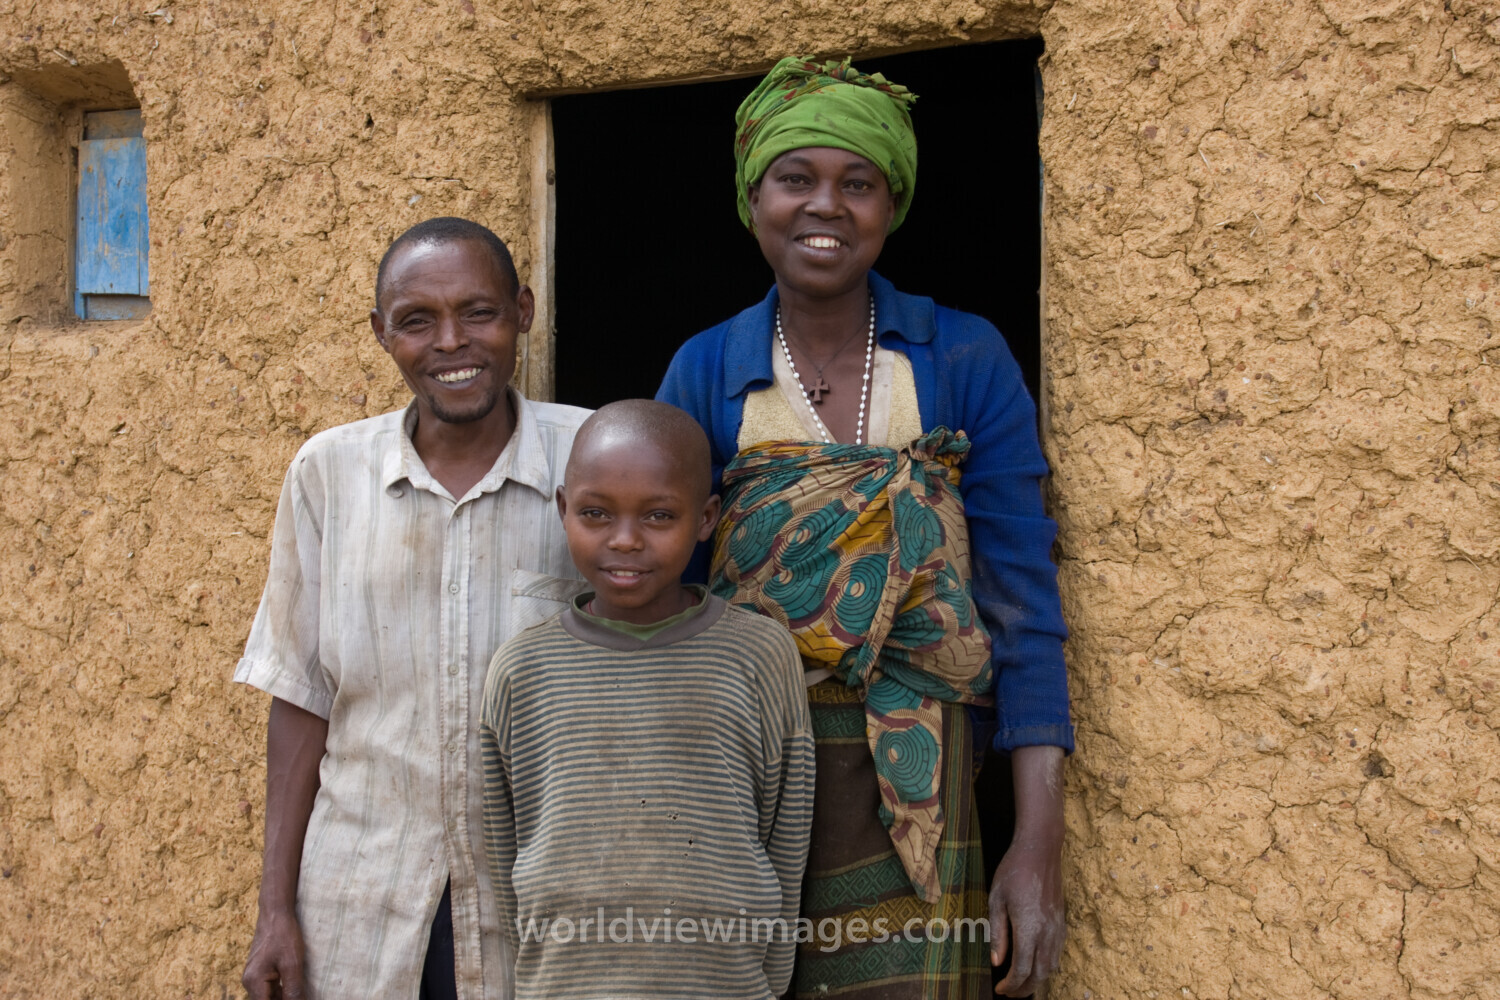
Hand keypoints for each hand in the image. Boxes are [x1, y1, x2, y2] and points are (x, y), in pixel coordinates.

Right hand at [242, 905, 307, 999]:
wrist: (276, 913)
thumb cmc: (284, 936)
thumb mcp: (292, 964)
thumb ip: (294, 990)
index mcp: (254, 982)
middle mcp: (249, 982)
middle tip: (300, 996)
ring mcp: (253, 976)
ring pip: (268, 997)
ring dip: (283, 998)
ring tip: (300, 994)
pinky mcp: (259, 971)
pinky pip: (269, 988)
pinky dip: (281, 991)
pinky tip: (294, 988)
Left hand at [988, 839, 1064, 995]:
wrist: (1041, 850)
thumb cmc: (1013, 871)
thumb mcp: (996, 900)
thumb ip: (998, 933)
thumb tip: (996, 962)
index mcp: (1029, 928)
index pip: (1022, 969)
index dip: (1011, 985)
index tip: (999, 989)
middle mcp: (1047, 932)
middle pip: (1039, 974)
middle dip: (1024, 989)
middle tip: (1009, 993)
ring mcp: (1057, 928)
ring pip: (1051, 966)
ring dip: (1037, 980)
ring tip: (1021, 985)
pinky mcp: (1062, 922)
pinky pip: (1057, 954)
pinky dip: (1047, 967)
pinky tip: (1035, 966)